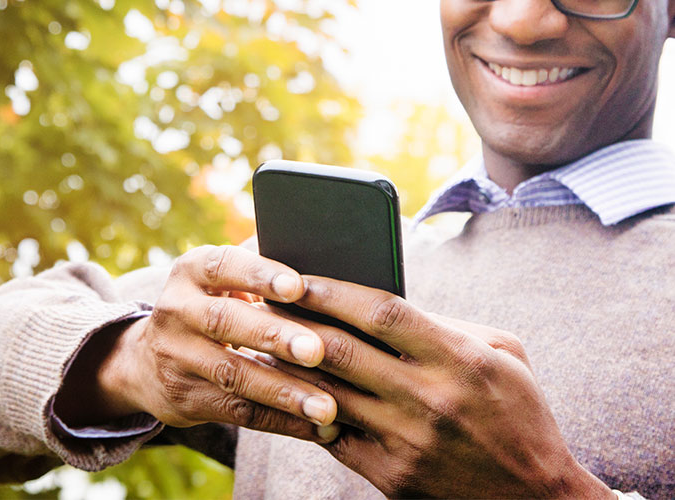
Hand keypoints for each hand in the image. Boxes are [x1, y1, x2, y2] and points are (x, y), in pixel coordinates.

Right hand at [55, 246, 338, 443]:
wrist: (144, 359)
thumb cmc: (210, 304)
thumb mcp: (221, 278)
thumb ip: (259, 261)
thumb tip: (316, 239)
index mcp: (192, 271)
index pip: (223, 266)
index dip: (259, 275)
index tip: (298, 286)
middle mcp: (176, 310)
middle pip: (225, 322)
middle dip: (273, 337)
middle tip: (317, 350)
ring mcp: (176, 358)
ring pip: (234, 376)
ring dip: (284, 392)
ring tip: (328, 407)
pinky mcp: (185, 400)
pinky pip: (239, 413)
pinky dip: (281, 421)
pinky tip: (318, 428)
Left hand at [252, 276, 613, 498]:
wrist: (534, 498)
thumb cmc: (519, 412)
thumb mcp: (503, 353)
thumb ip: (447, 326)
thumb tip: (384, 307)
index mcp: (460, 359)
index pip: (383, 312)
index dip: (335, 290)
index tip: (300, 277)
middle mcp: (430, 399)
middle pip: (344, 350)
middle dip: (296, 321)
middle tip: (263, 300)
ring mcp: (407, 442)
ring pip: (328, 394)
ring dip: (288, 365)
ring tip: (261, 341)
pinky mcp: (391, 477)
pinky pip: (333, 437)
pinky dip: (306, 409)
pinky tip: (286, 389)